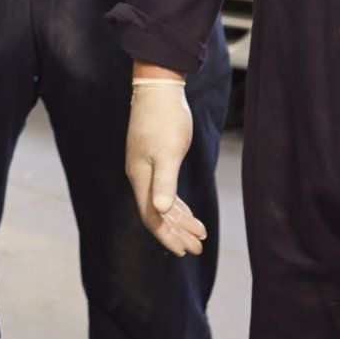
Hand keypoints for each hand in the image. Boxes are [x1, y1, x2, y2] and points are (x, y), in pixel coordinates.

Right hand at [124, 65, 205, 255]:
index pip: (152, 216)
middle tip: (198, 248)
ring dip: (179, 221)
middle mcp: (140, 176)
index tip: (186, 250)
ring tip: (199, 235)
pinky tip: (187, 211)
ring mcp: (146, 167)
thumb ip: (164, 183)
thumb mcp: (169, 152)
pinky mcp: (154, 158)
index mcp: (141, 177)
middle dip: (177, 232)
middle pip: (157, 214)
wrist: (158, 88)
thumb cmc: (165, 120)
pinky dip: (176, 204)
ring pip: (161, 203)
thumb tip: (160, 211)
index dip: (168, 235)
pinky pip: (164, 190)